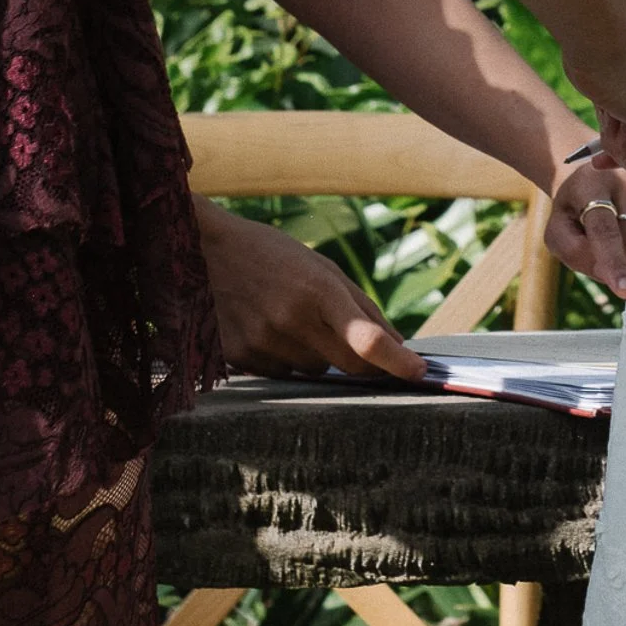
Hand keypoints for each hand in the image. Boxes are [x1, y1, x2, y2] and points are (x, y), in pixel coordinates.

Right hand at [195, 200, 425, 381]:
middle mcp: (291, 319)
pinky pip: (281, 374)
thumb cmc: (272, 255)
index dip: (397, 361)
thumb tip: (397, 345)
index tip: (420, 372)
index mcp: (318, 289)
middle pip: (348, 365)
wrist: (205, 252)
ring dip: (317, 354)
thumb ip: (361, 307)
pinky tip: (268, 328)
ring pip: (313, 371)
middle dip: (366, 364)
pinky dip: (286, 359)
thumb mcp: (322, 268)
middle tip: (370, 353)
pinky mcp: (239, 358)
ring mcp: (263, 342)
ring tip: (291, 319)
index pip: (367, 339)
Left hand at [544, 137, 625, 299]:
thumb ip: (573, 252)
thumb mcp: (557, 228)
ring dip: (625, 253)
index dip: (613, 261)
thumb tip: (607, 274)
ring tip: (613, 230)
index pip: (604, 230)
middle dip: (612, 261)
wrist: (593, 177)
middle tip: (596, 244)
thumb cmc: (573, 208)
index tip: (625, 290)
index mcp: (592, 185)